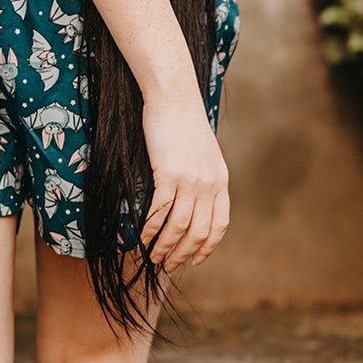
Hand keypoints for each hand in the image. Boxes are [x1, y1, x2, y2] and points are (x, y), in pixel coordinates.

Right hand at [140, 86, 229, 270]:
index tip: (196, 260)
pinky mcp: (169, 173)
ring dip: (165, 246)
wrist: (174, 97)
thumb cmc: (183, 123)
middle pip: (199, 232)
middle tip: (168, 265)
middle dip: (183, 254)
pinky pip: (160, 211)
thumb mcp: (205, 154)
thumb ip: (204, 178)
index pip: (219, 225)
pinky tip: (142, 237)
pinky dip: (151, 228)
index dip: (208, 247)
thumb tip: (193, 202)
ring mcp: (190, 180)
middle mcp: (209, 184)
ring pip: (179, 226)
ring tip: (154, 257)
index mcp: (221, 180)